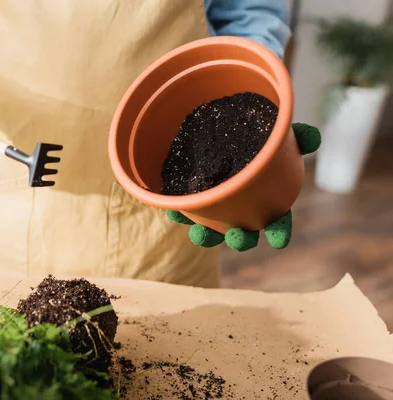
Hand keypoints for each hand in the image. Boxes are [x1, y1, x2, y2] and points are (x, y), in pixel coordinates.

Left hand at [167, 123, 320, 251]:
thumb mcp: (272, 133)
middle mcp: (239, 208)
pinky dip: (178, 211)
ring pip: (209, 230)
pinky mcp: (188, 199)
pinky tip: (173, 210)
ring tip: (200, 234)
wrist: (218, 130)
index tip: (279, 242)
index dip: (279, 232)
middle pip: (242, 232)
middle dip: (240, 239)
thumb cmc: (254, 138)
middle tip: (238, 237)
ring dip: (205, 236)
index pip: (277, 220)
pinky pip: (182, 209)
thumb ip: (293, 136)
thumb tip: (312, 139)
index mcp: (265, 199)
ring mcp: (212, 207)